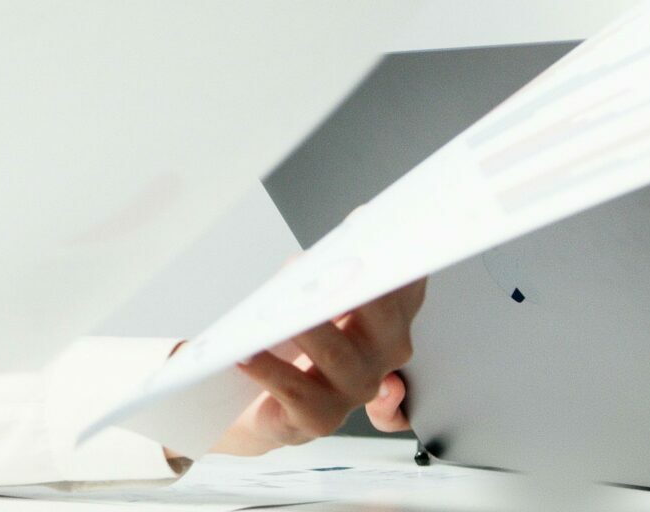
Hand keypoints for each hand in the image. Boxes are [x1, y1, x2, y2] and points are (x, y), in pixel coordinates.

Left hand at [207, 278, 423, 456]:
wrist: (266, 402)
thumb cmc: (292, 341)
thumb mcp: (307, 296)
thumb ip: (314, 272)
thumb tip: (302, 264)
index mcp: (388, 316)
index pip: (403, 281)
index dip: (398, 258)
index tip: (382, 233)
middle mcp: (383, 353)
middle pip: (380, 312)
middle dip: (354, 287)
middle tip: (327, 268)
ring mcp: (356, 388)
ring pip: (336, 353)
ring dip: (305, 330)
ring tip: (275, 313)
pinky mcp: (321, 418)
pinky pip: (295, 391)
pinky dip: (268, 369)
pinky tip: (246, 354)